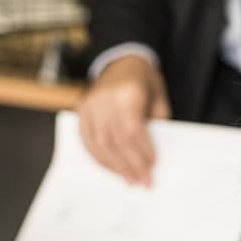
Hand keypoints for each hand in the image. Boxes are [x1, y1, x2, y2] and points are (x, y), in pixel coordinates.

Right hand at [78, 56, 171, 184]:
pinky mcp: (81, 109)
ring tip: (128, 179)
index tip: (152, 166)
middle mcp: (105, 99)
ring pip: (100, 143)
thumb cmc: (144, 80)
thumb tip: (150, 154)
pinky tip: (111, 168)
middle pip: (116, 140)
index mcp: (128, 93)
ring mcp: (90, 104)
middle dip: (130, 164)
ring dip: (115, 166)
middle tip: (142, 181)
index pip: (133, 130)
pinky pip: (87, 139)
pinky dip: (99, 157)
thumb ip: (156, 123)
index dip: (142, 151)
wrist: (122, 60)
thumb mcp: (159, 97)